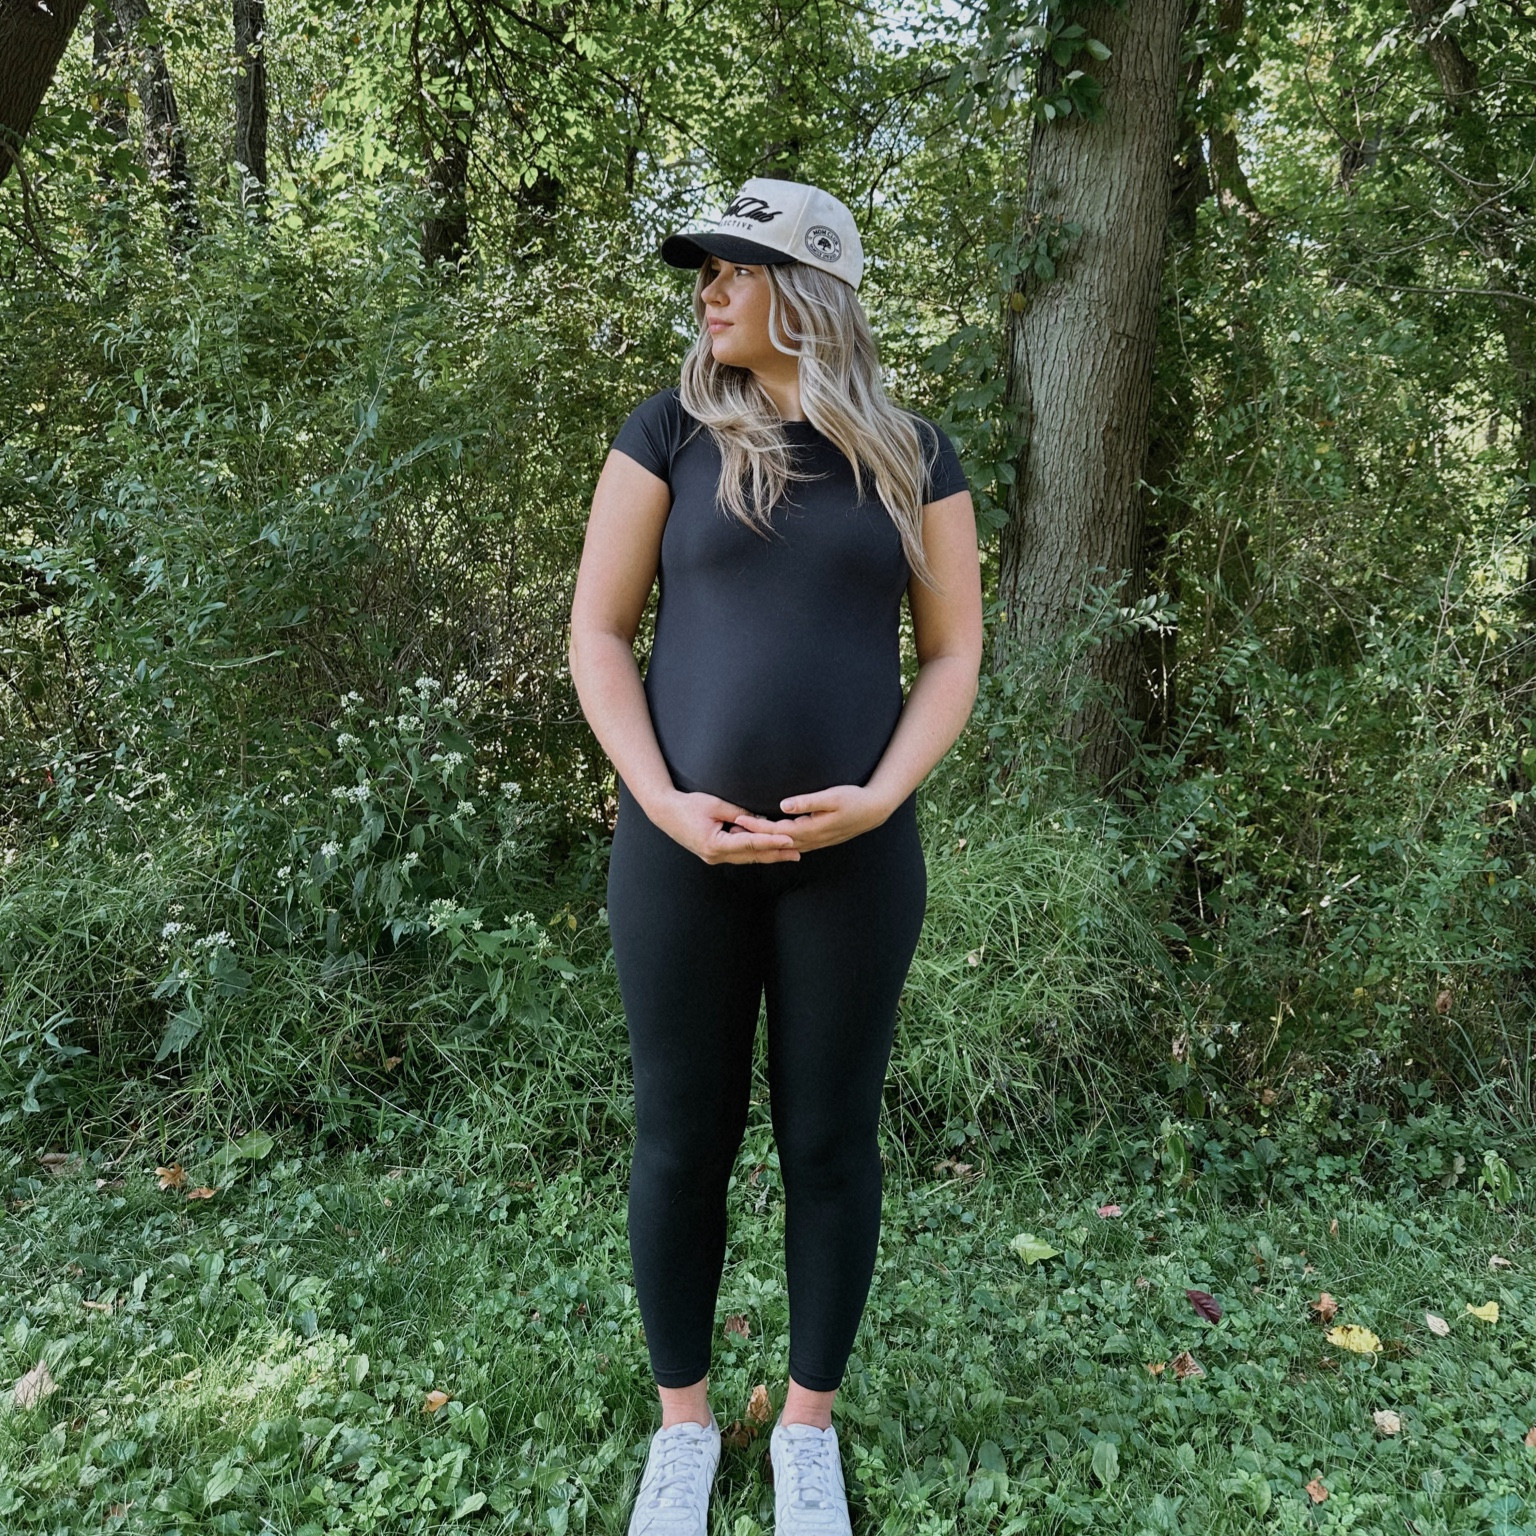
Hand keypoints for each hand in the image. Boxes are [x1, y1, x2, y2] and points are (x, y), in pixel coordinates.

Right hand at [649, 789, 802, 864]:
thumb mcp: (715, 804)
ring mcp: (713, 857)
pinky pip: (738, 854)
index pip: (749, 843)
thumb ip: (738, 812)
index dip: (771, 841)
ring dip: (768, 855)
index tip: (789, 840)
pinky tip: (769, 849)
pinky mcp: (713, 854)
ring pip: (746, 858)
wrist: (664, 812)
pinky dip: (754, 851)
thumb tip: (760, 819)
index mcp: (714, 844)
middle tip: (797, 853)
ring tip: (789, 853)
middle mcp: (715, 855)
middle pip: (751, 856)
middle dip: (775, 854)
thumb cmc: (688, 805)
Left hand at [729, 785, 891, 852]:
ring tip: (745, 832)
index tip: (739, 818)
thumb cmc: (854, 800)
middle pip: (775, 840)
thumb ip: (807, 802)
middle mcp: (810, 840)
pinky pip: (791, 843)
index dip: (756, 825)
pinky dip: (777, 841)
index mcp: (811, 829)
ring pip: (782, 844)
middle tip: (733, 827)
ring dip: (764, 840)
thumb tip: (784, 805)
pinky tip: (768, 836)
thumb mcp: (832, 797)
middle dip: (754, 835)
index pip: (776, 830)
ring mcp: (814, 842)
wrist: (873, 811)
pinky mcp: (817, 839)